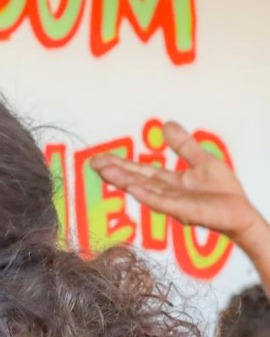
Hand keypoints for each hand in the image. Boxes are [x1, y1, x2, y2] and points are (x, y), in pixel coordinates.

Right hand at [89, 121, 262, 242]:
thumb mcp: (202, 160)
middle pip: (135, 179)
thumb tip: (166, 124)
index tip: (100, 159)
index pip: (139, 171)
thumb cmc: (224, 192)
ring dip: (124, 181)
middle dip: (115, 172)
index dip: (120, 164)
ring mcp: (172, 202)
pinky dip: (146, 195)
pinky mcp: (183, 211)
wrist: (241, 212)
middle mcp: (165, 192)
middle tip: (94, 164)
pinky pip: (161, 202)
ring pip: (143, 190)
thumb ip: (183, 145)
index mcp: (168, 181)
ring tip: (106, 172)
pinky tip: (131, 188)